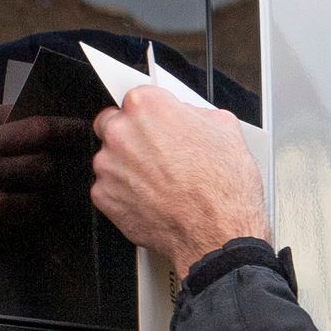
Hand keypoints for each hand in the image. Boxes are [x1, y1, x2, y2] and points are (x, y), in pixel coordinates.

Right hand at [0, 103, 90, 303]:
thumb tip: (26, 123)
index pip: (16, 109)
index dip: (47, 116)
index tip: (68, 122)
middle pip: (39, 131)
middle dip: (69, 136)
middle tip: (87, 141)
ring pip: (43, 169)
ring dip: (50, 184)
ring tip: (48, 194)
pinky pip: (36, 204)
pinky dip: (37, 214)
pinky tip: (29, 220)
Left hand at [90, 81, 270, 276]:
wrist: (218, 233)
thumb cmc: (223, 187)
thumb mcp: (226, 130)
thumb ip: (196, 115)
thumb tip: (189, 117)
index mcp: (148, 107)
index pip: (137, 96)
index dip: (152, 113)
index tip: (158, 123)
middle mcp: (121, 132)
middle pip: (114, 124)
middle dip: (132, 136)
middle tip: (158, 154)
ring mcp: (108, 166)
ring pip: (110, 158)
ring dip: (128, 166)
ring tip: (160, 182)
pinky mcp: (104, 197)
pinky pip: (109, 188)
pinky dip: (126, 193)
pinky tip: (152, 199)